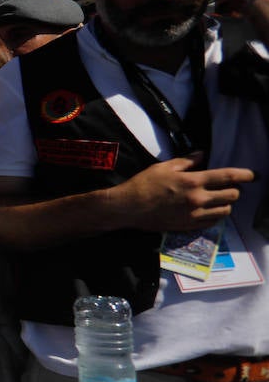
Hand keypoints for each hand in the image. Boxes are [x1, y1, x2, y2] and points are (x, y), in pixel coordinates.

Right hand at [113, 154, 253, 232]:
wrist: (128, 208)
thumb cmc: (143, 184)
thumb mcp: (164, 167)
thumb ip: (186, 162)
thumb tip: (201, 155)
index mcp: (193, 181)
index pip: (227, 177)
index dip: (244, 175)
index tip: (252, 175)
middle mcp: (198, 199)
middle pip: (232, 195)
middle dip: (235, 189)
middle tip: (228, 186)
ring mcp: (194, 214)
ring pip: (225, 210)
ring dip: (226, 203)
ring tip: (218, 199)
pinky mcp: (189, 226)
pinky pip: (212, 222)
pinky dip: (215, 215)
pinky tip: (207, 210)